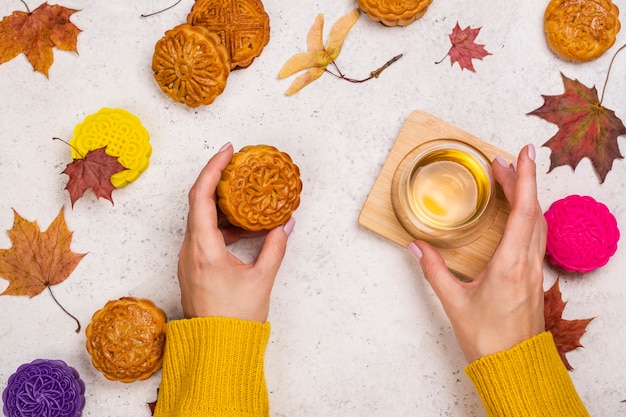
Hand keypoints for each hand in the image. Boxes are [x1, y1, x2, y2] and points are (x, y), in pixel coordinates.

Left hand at [177, 143, 294, 321]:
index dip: (213, 169)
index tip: (228, 151)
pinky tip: (241, 226)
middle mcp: (189, 250)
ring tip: (243, 193)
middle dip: (216, 178)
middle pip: (197, 202)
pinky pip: (202, 234)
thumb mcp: (262, 279)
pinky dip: (219, 223)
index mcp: (203, 249)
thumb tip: (286, 224)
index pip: (202, 197)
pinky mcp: (192, 266)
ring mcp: (187, 258)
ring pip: (199, 218)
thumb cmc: (235, 319)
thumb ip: (275, 247)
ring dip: (219, 202)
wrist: (215, 348)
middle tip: (236, 164)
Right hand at [409, 144, 546, 362]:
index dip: (524, 179)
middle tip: (502, 161)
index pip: (523, 211)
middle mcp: (527, 263)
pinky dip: (529, 217)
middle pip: (533, 211)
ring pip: (538, 223)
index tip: (522, 154)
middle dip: (520, 181)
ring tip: (510, 181)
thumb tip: (416, 246)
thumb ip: (434, 271)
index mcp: (510, 264)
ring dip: (527, 197)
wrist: (514, 368)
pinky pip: (536, 238)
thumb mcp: (454, 303)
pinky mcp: (533, 278)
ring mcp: (534, 271)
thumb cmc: (488, 339)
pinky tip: (517, 216)